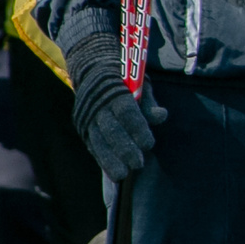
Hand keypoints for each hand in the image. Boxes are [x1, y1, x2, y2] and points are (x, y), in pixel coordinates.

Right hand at [64, 31, 158, 181]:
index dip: (137, 128)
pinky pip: (92, 144)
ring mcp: (87, 116)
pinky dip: (101, 158)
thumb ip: (149, 102)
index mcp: (114, 89)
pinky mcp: (82, 126)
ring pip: (98, 140)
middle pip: (110, 129)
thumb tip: (162, 116)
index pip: (126, 111)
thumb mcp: (140, 82)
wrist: (92, 69)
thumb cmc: (125, 79)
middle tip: (137, 163)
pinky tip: (111, 170)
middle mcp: (98, 104)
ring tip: (122, 174)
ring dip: (110, 159)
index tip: (148, 143)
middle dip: (124, 148)